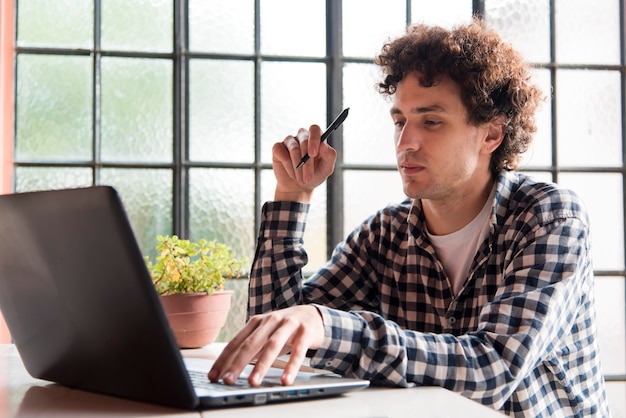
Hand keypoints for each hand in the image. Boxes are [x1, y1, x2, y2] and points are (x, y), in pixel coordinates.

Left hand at [208, 305, 324, 386]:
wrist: (313, 315)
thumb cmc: (285, 328)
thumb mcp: (266, 334)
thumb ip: (251, 348)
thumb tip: (230, 368)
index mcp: (257, 322)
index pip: (236, 342)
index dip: (224, 359)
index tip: (213, 376)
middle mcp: (271, 320)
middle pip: (251, 343)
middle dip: (237, 363)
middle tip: (228, 380)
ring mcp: (289, 324)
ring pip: (273, 345)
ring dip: (261, 365)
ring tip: (253, 382)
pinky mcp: (305, 331)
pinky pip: (298, 350)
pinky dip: (291, 366)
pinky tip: (285, 379)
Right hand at [272, 125, 336, 201]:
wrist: (298, 187)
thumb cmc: (314, 175)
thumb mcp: (326, 169)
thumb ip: (330, 156)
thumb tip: (324, 145)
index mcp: (315, 138)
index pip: (314, 129)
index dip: (314, 139)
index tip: (313, 154)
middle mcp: (302, 136)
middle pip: (304, 142)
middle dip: (307, 163)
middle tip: (308, 178)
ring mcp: (289, 141)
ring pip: (294, 149)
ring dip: (298, 167)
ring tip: (301, 180)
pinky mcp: (278, 148)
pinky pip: (282, 153)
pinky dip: (288, 166)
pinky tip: (292, 174)